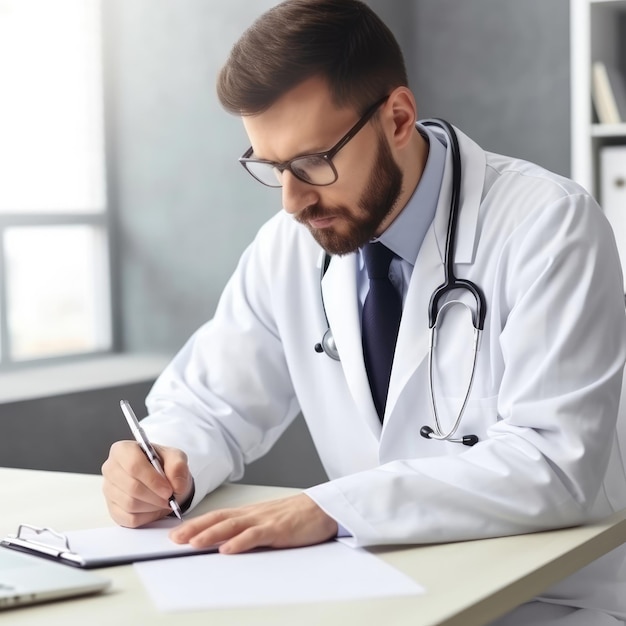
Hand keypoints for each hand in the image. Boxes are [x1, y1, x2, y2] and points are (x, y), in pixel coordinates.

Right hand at [101, 440, 192, 527]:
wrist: (160, 478)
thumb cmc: (163, 464)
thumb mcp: (176, 457)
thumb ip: (178, 466)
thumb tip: (176, 486)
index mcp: (123, 450)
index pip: (133, 465)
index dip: (152, 480)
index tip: (168, 490)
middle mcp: (111, 468)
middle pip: (131, 487)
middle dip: (155, 496)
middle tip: (170, 498)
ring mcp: (108, 490)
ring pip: (130, 504)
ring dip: (152, 506)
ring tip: (164, 501)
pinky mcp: (112, 508)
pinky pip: (128, 518)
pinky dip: (146, 517)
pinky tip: (155, 508)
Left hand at [169, 494, 337, 553]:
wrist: (323, 508)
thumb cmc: (298, 515)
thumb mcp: (269, 520)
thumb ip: (250, 528)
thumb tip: (227, 542)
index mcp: (250, 512)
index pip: (218, 516)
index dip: (197, 523)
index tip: (177, 532)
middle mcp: (253, 513)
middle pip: (219, 519)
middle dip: (195, 528)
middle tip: (174, 538)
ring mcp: (265, 520)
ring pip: (233, 525)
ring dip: (211, 534)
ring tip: (193, 543)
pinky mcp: (279, 529)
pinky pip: (256, 535)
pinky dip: (240, 542)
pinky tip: (227, 549)